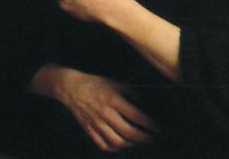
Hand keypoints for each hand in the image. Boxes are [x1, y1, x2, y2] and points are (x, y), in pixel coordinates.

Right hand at [32, 65, 157, 151]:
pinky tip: (120, 143)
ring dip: (131, 143)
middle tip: (152, 138)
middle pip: (129, 132)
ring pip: (118, 141)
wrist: (71, 88)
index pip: (136, 116)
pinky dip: (114, 147)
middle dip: (144, 137)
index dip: (150, 124)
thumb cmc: (94, 84)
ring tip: (137, 140)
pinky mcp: (89, 130)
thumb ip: (130, 91)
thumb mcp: (113, 82)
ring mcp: (96, 124)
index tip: (158, 128)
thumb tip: (143, 102)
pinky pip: (104, 145)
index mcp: (112, 99)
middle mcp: (105, 113)